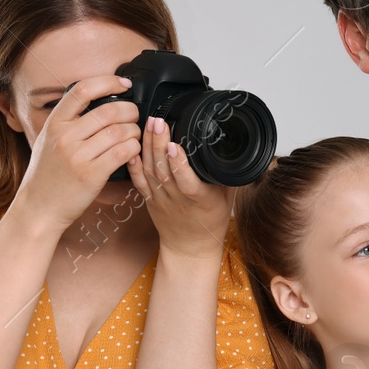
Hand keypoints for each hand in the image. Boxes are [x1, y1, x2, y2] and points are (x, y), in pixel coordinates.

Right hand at [10, 75, 142, 234]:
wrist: (38, 208)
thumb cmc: (48, 174)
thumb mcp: (48, 140)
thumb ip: (69, 122)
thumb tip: (99, 100)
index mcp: (54, 124)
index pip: (82, 90)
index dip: (108, 82)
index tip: (124, 83)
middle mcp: (64, 137)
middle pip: (109, 110)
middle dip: (131, 110)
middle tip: (135, 115)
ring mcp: (77, 156)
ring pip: (120, 131)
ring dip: (135, 131)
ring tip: (134, 136)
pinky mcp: (92, 174)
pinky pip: (123, 152)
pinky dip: (134, 149)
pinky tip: (132, 150)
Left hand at [126, 113, 235, 260]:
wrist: (190, 248)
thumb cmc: (211, 222)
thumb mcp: (229, 199)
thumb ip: (229, 175)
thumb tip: (236, 148)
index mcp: (201, 200)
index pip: (187, 181)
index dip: (179, 163)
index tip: (174, 144)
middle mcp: (178, 200)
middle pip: (164, 170)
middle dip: (159, 143)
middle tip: (159, 121)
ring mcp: (161, 200)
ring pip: (150, 171)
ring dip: (148, 147)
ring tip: (149, 125)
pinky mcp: (149, 200)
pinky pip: (139, 182)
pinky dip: (134, 166)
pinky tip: (132, 150)